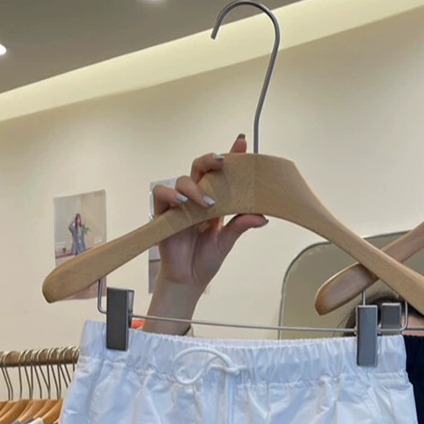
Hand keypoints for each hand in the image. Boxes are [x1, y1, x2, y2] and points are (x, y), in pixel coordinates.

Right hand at [154, 133, 266, 289]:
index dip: (231, 156)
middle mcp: (196, 198)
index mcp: (215, 201)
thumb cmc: (206, 259)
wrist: (189, 279)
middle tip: (222, 162)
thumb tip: (263, 216)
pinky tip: (182, 203)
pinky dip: (170, 195)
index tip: (242, 143)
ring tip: (207, 203)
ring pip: (182, 180)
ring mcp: (179, 205)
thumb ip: (241, 226)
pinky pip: (161, 195)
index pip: (222, 174)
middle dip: (210, 160)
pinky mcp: (163, 214)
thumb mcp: (227, 241)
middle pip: (200, 168)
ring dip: (195, 188)